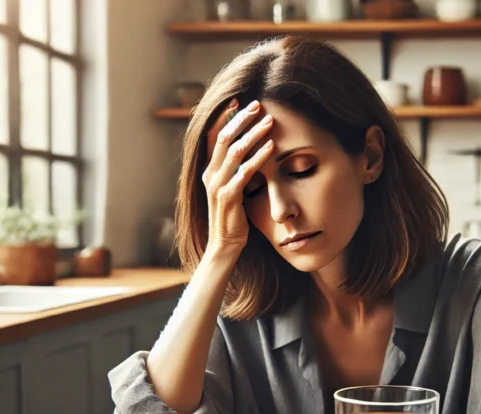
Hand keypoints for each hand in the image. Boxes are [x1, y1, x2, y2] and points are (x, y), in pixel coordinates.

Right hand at [201, 98, 274, 255]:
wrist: (224, 245)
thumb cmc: (232, 217)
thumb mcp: (231, 188)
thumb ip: (235, 169)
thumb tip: (248, 150)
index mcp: (209, 170)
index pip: (213, 136)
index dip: (224, 117)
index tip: (238, 101)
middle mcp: (210, 174)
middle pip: (223, 138)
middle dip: (241, 119)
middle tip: (258, 105)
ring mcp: (217, 185)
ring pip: (234, 151)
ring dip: (253, 134)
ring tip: (269, 122)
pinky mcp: (228, 197)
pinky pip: (245, 172)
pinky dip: (259, 157)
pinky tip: (271, 147)